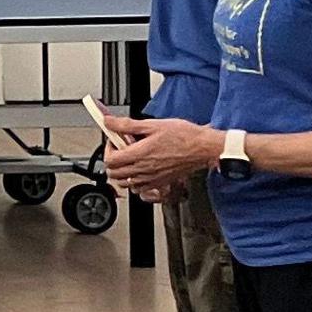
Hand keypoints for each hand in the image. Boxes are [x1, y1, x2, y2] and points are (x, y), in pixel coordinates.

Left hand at [100, 114, 220, 197]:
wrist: (203, 148)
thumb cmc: (184, 136)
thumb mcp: (153, 125)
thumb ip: (127, 125)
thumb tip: (109, 122)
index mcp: (140, 154)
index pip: (110, 160)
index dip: (108, 148)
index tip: (114, 141)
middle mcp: (143, 170)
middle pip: (114, 174)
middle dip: (112, 161)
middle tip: (120, 149)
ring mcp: (151, 179)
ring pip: (124, 183)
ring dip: (122, 172)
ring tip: (129, 159)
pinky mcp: (159, 184)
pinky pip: (138, 189)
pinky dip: (134, 182)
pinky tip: (140, 170)